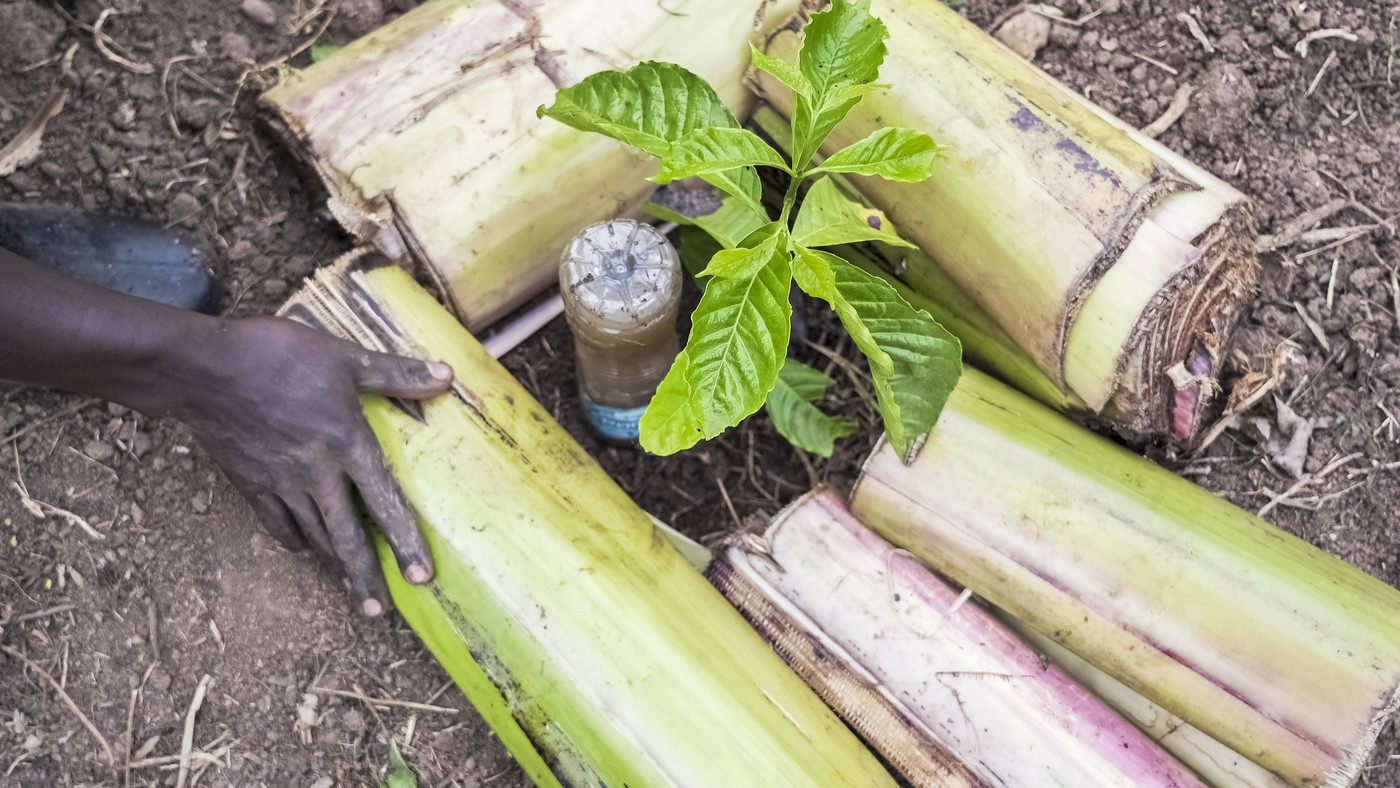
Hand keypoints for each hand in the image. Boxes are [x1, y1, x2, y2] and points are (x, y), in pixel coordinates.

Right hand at [170, 316, 452, 615]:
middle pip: (346, 535)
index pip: (385, 502)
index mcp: (346, 445)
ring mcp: (281, 483)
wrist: (204, 368)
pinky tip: (303, 551)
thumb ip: (396, 374)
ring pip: (313, 534)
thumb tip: (447, 377)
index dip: (405, 541)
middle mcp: (317, 474)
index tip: (421, 577)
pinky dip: (293, 540)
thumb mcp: (344, 357)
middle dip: (365, 576)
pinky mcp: (250, 483)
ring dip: (334, 564)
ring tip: (351, 591)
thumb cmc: (277, 356)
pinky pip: (276, 523)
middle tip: (380, 611)